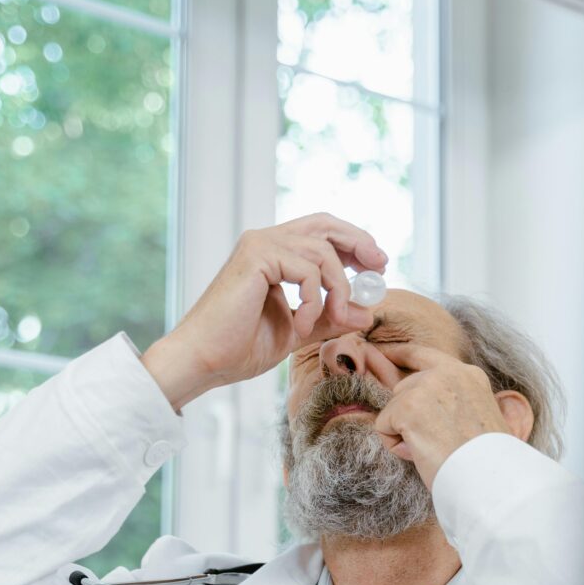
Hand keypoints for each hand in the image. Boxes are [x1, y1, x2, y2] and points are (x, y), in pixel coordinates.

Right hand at [142, 213, 386, 409]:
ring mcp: (259, 245)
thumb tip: (368, 311)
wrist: (204, 360)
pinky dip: (314, 298)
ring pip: (322, 251)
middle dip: (358, 243)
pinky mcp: (257, 256)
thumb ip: (329, 318)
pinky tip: (300, 324)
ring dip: (339, 288)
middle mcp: (265, 241)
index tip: (377, 267)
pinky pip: (308, 268)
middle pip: (325, 224)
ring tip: (334, 318)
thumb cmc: (238, 348)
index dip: (353, 244)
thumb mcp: (297, 331)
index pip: (321, 233)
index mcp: (272, 254)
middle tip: (379, 268)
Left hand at [372, 344, 511, 487]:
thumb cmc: (485, 460)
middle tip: (436, 443)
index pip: (425, 355)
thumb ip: (454, 402)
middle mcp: (446, 373)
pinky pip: (383, 427)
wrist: (489, 477)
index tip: (383, 352)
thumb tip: (421, 407)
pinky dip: (395, 447)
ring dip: (404, 435)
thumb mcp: (478, 418)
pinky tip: (421, 454)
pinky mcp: (406, 407)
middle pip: (403, 388)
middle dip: (408, 417)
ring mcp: (425, 387)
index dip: (401, 355)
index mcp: (468, 374)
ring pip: (392, 410)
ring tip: (434, 450)